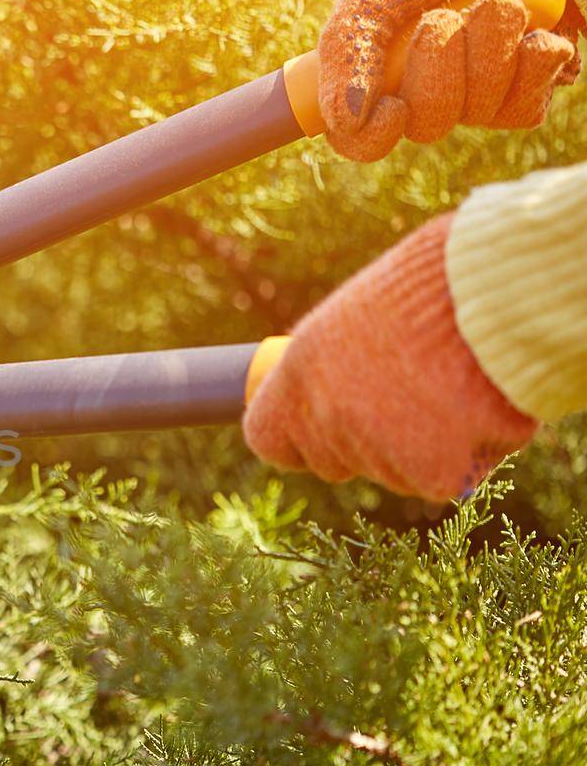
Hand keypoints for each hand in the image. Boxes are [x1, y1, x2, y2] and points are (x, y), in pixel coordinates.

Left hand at [243, 215, 537, 500]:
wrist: (497, 288)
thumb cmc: (437, 285)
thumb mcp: (361, 312)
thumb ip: (337, 362)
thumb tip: (331, 389)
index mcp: (300, 370)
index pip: (268, 440)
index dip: (297, 438)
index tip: (320, 425)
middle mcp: (327, 414)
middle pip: (334, 462)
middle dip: (366, 441)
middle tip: (411, 394)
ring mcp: (373, 446)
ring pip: (392, 473)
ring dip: (422, 445)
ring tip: (453, 385)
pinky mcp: (428, 470)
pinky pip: (442, 480)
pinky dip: (466, 455)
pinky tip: (478, 409)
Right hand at [323, 0, 582, 160]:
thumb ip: (349, 50)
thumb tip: (344, 120)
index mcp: (381, 73)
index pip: (361, 140)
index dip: (373, 138)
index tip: (392, 107)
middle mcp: (429, 90)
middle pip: (427, 125)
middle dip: (439, 67)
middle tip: (443, 18)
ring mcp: (481, 92)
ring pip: (478, 113)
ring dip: (489, 49)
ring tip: (495, 4)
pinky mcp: (531, 87)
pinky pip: (524, 108)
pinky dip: (531, 62)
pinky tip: (531, 31)